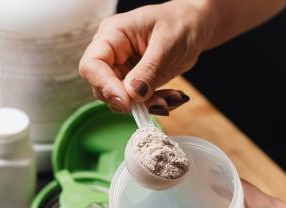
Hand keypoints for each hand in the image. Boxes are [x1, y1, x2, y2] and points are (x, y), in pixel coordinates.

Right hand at [79, 1, 208, 114]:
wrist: (194, 28)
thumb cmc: (179, 23)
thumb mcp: (166, 43)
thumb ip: (148, 69)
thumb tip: (133, 94)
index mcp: (112, 36)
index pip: (92, 66)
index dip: (105, 86)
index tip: (126, 102)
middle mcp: (113, 56)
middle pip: (103, 89)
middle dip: (129, 101)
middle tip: (157, 104)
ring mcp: (124, 72)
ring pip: (122, 101)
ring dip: (147, 106)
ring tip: (172, 98)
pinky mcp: (137, 85)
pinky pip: (139, 103)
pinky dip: (156, 105)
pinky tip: (174, 97)